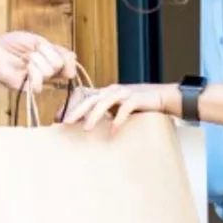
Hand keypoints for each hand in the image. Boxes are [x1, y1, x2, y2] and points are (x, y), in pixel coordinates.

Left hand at [0, 32, 77, 93]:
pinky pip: (38, 85)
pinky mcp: (26, 88)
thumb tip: (73, 64)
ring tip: (24, 59)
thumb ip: (56, 50)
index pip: (70, 60)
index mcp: (51, 58)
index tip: (51, 49)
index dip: (65, 56)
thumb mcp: (37, 41)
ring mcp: (38, 80)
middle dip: (45, 53)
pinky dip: (33, 75)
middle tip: (31, 52)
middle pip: (59, 63)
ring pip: (49, 71)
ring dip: (35, 60)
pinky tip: (24, 70)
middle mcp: (47, 71)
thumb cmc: (12, 44)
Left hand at [60, 83, 179, 133]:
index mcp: (106, 92)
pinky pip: (124, 109)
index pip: (86, 97)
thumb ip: (105, 111)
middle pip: (91, 99)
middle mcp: (113, 90)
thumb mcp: (117, 106)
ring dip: (94, 116)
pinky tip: (113, 131)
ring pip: (104, 103)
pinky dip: (117, 120)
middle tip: (67, 122)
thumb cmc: (137, 103)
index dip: (73, 107)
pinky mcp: (136, 99)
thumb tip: (87, 124)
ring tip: (86, 129)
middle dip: (78, 110)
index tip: (61, 119)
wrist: (161, 96)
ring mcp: (124, 93)